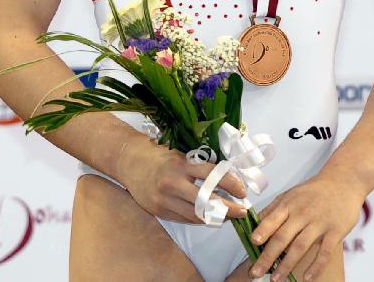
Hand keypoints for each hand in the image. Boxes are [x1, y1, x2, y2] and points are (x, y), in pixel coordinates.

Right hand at [117, 133, 248, 223]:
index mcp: (180, 165)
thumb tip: (226, 176)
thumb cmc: (158, 155)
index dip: (230, 184)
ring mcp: (165, 200)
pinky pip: (185, 219)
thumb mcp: (180, 154)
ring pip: (196, 215)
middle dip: (228, 208)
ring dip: (216, 217)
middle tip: (243, 210)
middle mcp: (173, 184)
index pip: (211, 176)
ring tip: (230, 215)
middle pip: (206, 201)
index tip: (242, 190)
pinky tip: (210, 216)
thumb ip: (198, 165)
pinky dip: (200, 218)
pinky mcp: (160, 212)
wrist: (130, 161)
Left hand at [247, 171, 365, 280]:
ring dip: (286, 265)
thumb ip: (274, 209)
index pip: (272, 219)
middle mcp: (302, 213)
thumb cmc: (313, 191)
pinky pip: (324, 252)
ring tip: (276, 279)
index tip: (251, 243)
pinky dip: (315, 266)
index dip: (262, 231)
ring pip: (300, 246)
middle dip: (267, 256)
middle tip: (255, 273)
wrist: (342, 182)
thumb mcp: (291, 194)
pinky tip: (307, 278)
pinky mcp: (335, 231)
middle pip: (282, 236)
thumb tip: (255, 223)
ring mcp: (319, 222)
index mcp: (289, 204)